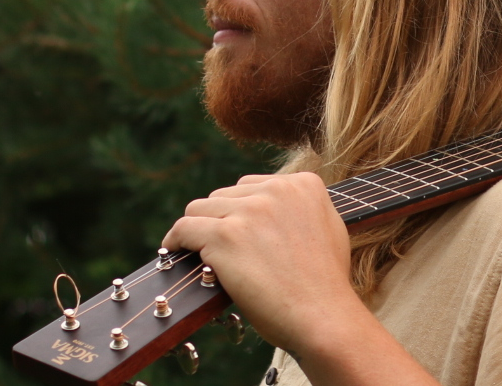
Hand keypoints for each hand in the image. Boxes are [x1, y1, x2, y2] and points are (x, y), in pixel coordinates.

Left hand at [160, 173, 360, 353]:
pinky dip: (175, 240)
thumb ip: (301, 210)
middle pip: (224, 195)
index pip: (252, 186)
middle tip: (225, 253)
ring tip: (201, 254)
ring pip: (200, 209)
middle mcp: (277, 189)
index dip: (241, 213)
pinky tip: (173, 251)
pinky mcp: (225, 235)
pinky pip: (184, 228)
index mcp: (303, 184)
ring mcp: (250, 211)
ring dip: (199, 231)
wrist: (322, 317)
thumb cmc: (324, 285)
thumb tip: (270, 206)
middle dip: (222, 222)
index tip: (239, 236)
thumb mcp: (329, 229)